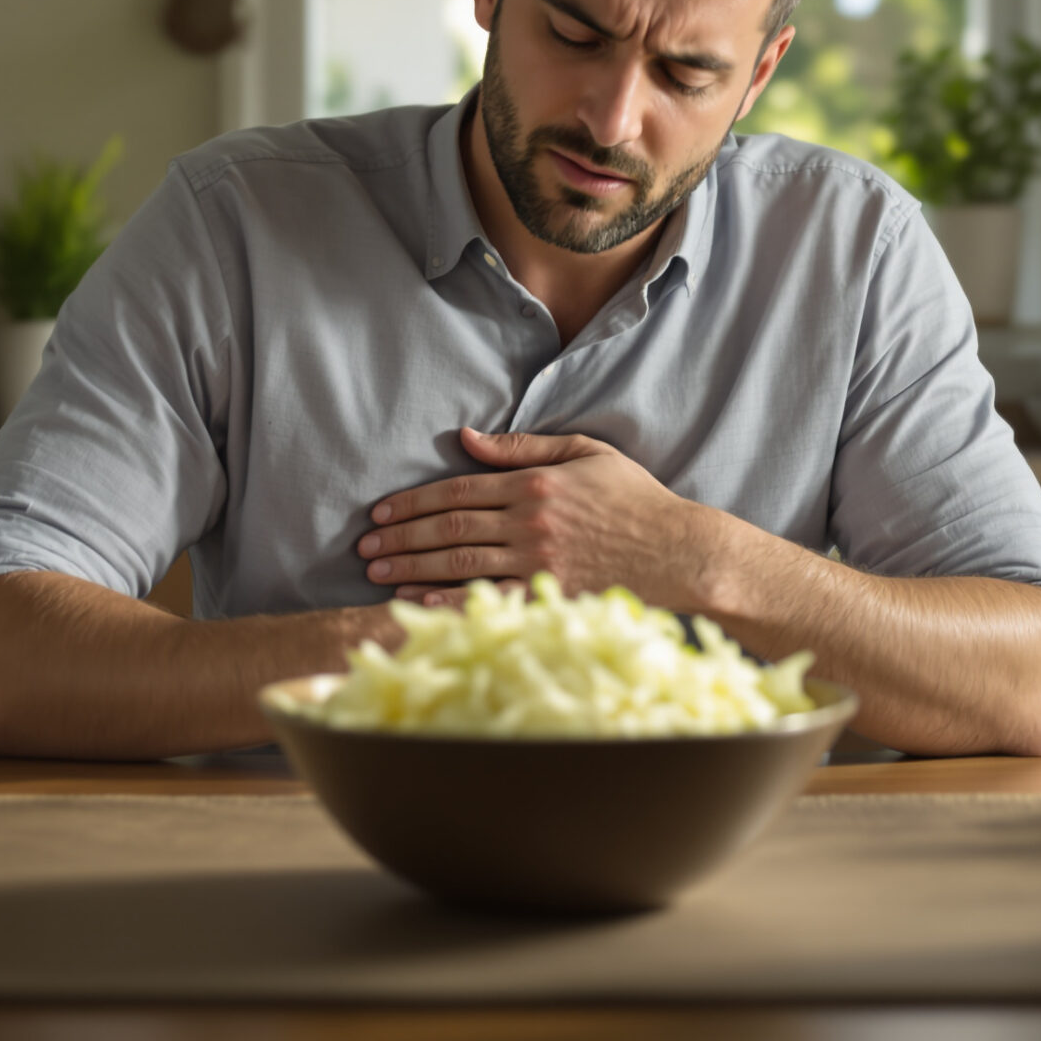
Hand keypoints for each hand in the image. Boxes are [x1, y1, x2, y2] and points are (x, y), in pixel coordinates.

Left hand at [356, 428, 717, 607]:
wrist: (677, 550)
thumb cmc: (632, 498)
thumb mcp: (583, 452)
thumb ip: (521, 447)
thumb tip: (465, 436)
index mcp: (534, 486)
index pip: (458, 491)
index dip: (413, 502)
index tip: (380, 511)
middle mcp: (530, 524)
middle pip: (449, 530)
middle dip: (400, 538)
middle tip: (363, 547)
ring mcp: (539, 564)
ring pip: (461, 565)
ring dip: (412, 569)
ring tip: (377, 572)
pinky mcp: (550, 596)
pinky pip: (490, 600)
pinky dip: (451, 602)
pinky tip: (418, 603)